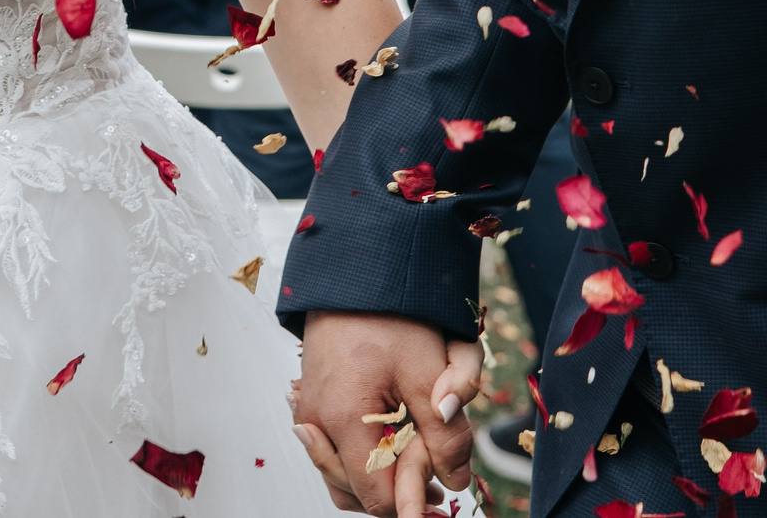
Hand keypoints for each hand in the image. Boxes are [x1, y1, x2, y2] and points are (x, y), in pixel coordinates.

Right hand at [295, 310, 481, 515]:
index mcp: (344, 419)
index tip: (441, 498)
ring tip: (415, 468)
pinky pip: (329, 450)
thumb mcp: (429, 370)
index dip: (412, 504)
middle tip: (435, 488)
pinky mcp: (310, 401)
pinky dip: (358, 459)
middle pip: (352, 493)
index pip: (376, 496)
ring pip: (338, 475)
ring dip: (376, 479)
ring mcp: (309, 412)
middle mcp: (316, 422)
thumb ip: (446, 431)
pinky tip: (388, 446)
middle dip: (394, 494)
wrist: (356, 272)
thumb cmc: (391, 314)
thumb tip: (457, 479)